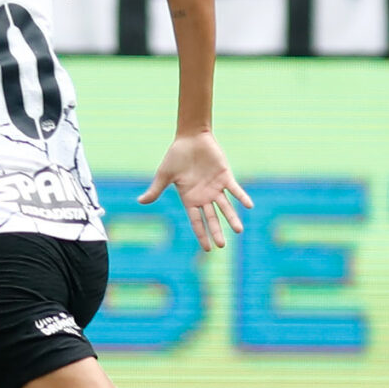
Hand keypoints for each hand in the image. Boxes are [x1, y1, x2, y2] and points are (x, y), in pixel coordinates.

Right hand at [137, 131, 251, 252]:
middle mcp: (204, 196)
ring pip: (225, 206)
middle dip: (217, 231)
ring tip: (239, 230)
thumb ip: (155, 190)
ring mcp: (215, 187)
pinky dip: (241, 197)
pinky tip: (248, 206)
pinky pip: (235, 189)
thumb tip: (140, 201)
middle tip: (222, 245)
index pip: (196, 221)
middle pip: (211, 218)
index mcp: (190, 199)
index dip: (202, 234)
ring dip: (232, 218)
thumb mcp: (164, 175)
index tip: (208, 249)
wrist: (190, 138)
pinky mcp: (225, 176)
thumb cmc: (176, 156)